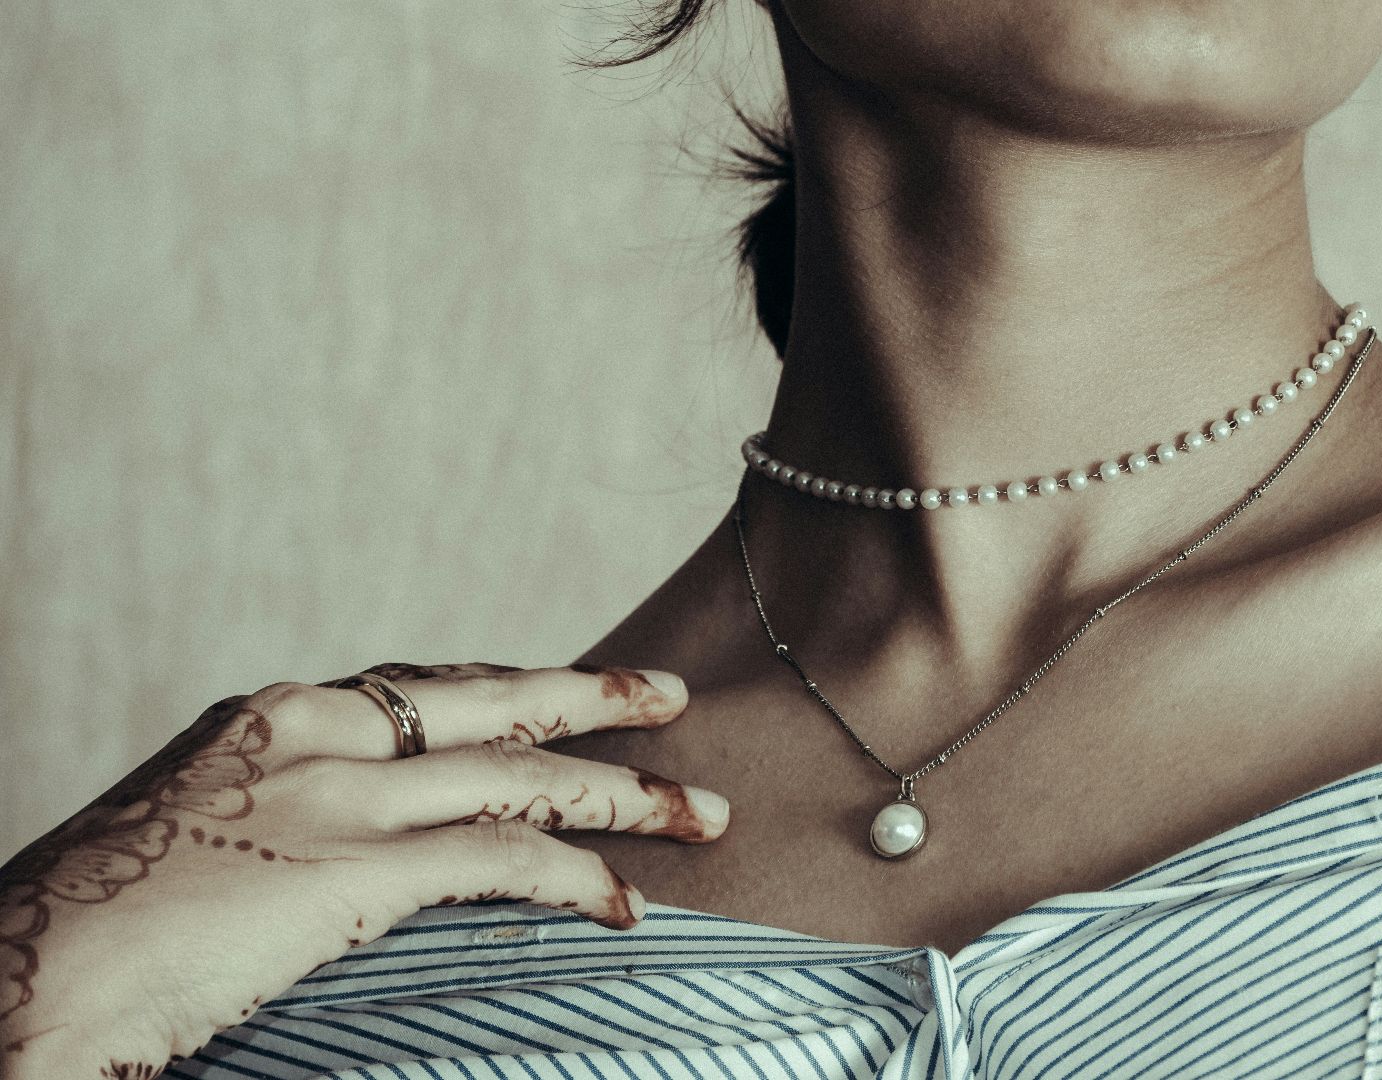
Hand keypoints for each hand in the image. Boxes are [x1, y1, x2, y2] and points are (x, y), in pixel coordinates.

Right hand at [0, 661, 728, 1078]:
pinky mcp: (355, 868)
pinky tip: (624, 899)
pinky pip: (503, 857)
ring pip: (524, 771)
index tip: (568, 690)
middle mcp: (314, 731)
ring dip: (625, 791)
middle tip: (672, 694)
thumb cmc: (93, 929)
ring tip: (701, 812)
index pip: (424, 684)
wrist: (22, 978)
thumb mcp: (197, 837)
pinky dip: (577, 875)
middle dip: (595, 695)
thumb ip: (285, 819)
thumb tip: (340, 850)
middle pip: (493, 698)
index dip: (512, 686)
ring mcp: (338, 794)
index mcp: (272, 715)